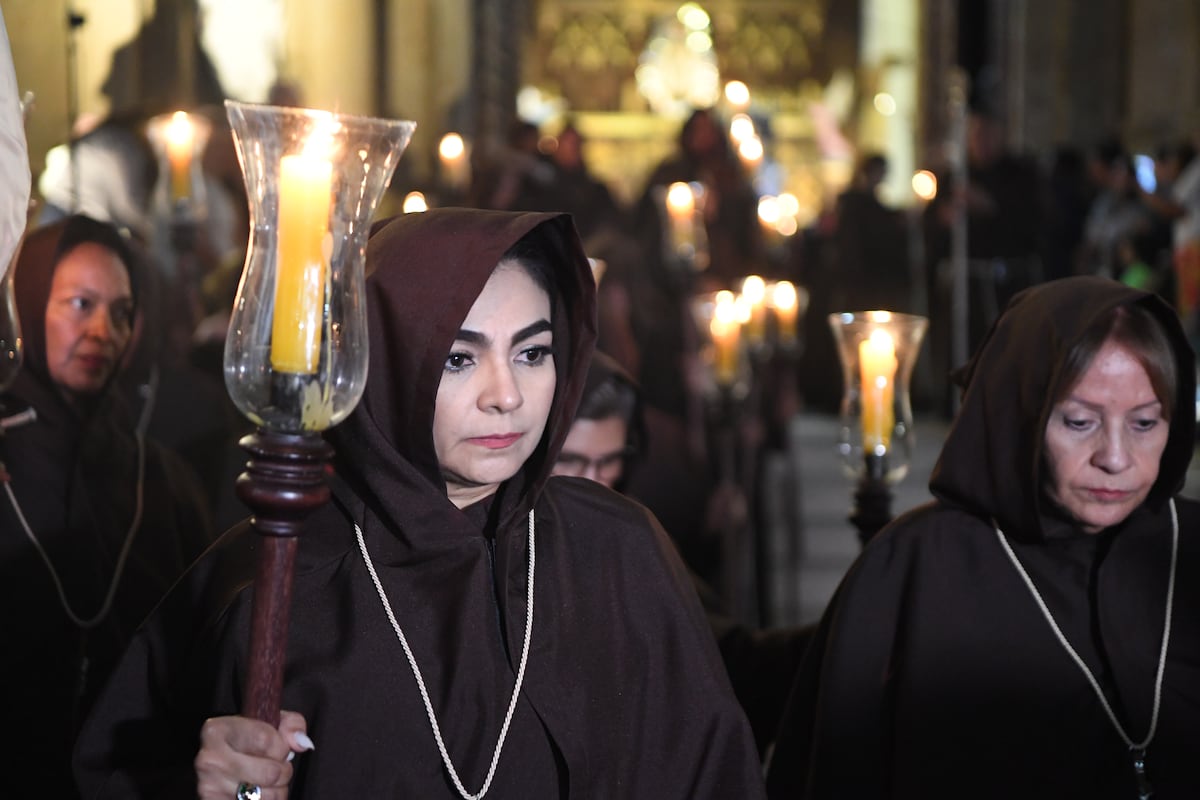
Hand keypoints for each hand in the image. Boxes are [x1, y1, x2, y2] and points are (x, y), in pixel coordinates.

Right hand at [195, 710, 312, 799]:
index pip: (266, 740)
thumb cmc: (248, 741)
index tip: (278, 747)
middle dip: (283, 772)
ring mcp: (208, 787)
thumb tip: (302, 743)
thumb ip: (291, 725)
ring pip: (265, 796)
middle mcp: (208, 759)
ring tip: (268, 782)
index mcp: (218, 730)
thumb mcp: (269, 723)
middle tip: (277, 767)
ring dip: (277, 791)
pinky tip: (259, 794)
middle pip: (270, 773)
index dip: (282, 747)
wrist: (220, 764)